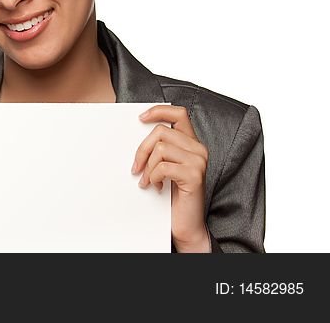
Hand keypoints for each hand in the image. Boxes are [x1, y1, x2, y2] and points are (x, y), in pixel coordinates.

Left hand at [132, 105, 209, 252]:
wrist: (185, 223)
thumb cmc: (172, 195)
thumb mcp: (164, 167)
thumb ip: (159, 149)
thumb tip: (137, 132)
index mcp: (191, 143)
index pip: (178, 114)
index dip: (159, 111)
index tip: (140, 118)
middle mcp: (198, 149)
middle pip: (161, 132)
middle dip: (142, 149)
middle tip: (136, 167)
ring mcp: (198, 162)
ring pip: (160, 149)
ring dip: (147, 167)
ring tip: (148, 180)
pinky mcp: (194, 175)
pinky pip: (163, 167)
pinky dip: (153, 177)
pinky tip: (156, 187)